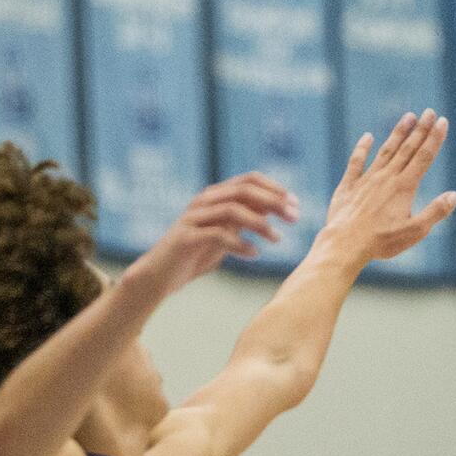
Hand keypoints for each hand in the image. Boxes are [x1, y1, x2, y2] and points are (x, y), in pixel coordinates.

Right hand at [136, 174, 298, 291]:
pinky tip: (254, 254)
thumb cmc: (196, 254)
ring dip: (260, 224)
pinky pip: (218, 235)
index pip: (248, 180)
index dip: (274, 189)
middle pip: (243, 190)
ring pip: (232, 210)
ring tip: (277, 239)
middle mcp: (204, 201)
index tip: (295, 204)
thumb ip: (244, 219)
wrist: (160, 275)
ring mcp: (193, 218)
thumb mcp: (225, 233)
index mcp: (215, 196)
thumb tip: (273, 209)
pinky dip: (240, 244)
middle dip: (273, 202)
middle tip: (294, 218)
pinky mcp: (186, 238)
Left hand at [320, 110, 455, 266]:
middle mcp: (387, 178)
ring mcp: (367, 179)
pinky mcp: (349, 186)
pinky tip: (367, 137)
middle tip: (429, 112)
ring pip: (386, 150)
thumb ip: (435, 212)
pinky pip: (356, 162)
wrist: (345, 243)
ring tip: (408, 116)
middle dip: (420, 130)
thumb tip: (454, 195)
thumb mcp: (414, 232)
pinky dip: (362, 148)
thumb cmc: (381, 241)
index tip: (442, 121)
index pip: (424, 157)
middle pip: (407, 149)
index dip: (434, 138)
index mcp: (404, 187)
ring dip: (398, 133)